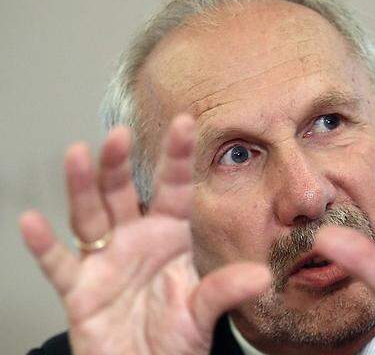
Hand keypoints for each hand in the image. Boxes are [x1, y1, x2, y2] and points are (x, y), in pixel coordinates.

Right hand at [20, 115, 269, 353]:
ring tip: (76, 154)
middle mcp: (134, 240)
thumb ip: (224, 291)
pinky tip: (32, 221)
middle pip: (123, 194)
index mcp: (169, 236)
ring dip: (82, 188)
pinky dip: (45, 246)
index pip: (174, 189)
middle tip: (119, 134)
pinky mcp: (79, 290)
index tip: (186, 122)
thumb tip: (261, 276)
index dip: (177, 157)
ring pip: (89, 217)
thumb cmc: (173, 337)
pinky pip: (59, 265)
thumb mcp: (202, 313)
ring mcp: (104, 261)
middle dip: (119, 165)